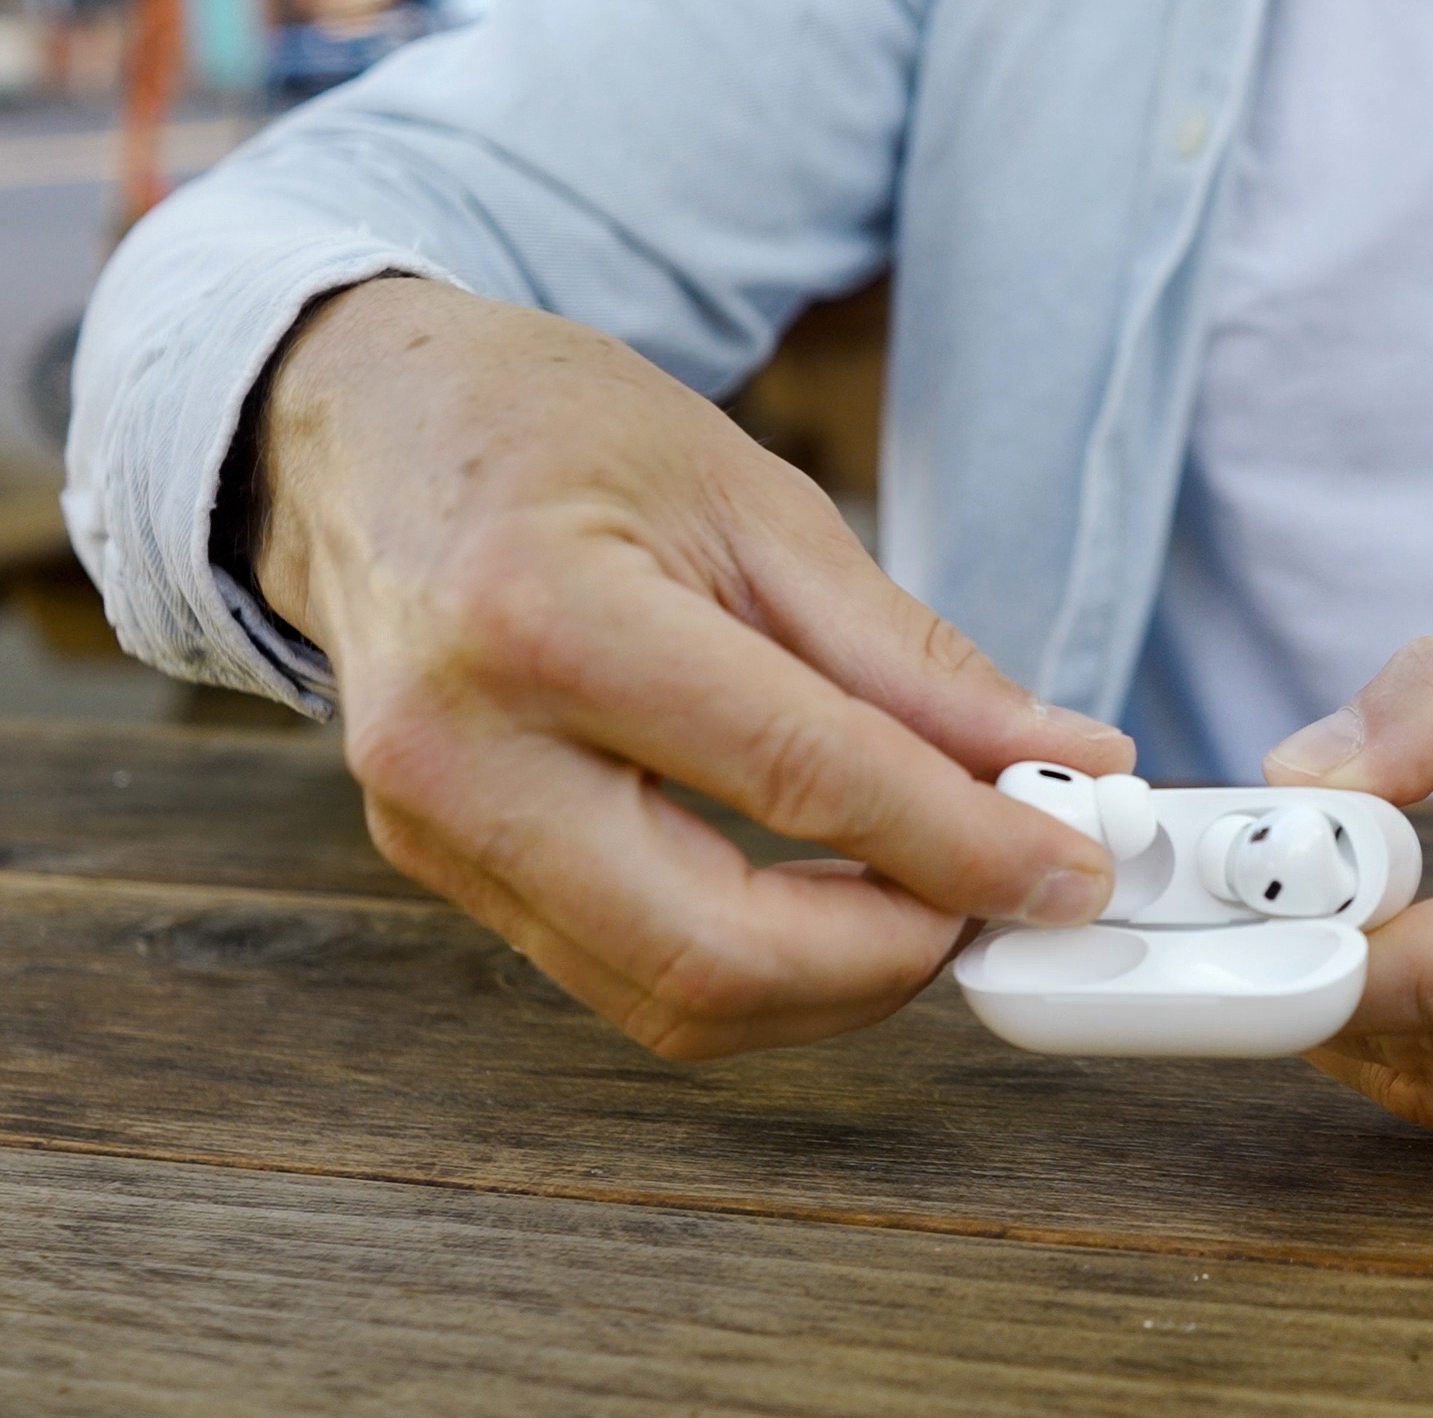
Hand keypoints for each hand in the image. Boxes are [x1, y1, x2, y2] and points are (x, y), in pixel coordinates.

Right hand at [253, 278, 1131, 1057]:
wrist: (362, 433)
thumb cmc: (550, 432)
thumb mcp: (757, 501)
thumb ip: (912, 658)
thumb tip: (1061, 760)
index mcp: (544, 618)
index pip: (801, 779)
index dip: (965, 843)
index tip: (1070, 865)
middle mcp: (464, 750)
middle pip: (717, 953)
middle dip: (895, 957)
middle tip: (999, 897)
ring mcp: (435, 831)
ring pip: (671, 1000)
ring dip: (836, 982)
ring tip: (930, 891)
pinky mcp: (441, 873)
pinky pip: (626, 975)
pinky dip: (757, 965)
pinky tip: (833, 898)